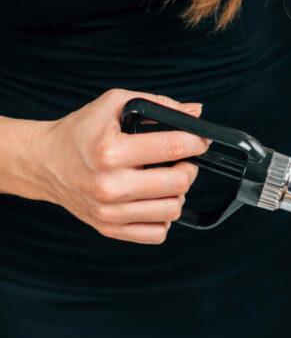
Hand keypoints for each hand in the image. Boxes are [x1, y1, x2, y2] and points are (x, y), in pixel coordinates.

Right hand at [26, 89, 208, 243]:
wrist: (44, 163)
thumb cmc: (81, 132)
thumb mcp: (113, 105)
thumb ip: (157, 103)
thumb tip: (196, 112)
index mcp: (109, 151)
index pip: (173, 148)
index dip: (196, 142)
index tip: (200, 140)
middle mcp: (109, 185)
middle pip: (178, 183)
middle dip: (188, 169)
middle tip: (182, 162)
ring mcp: (109, 212)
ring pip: (173, 210)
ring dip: (177, 195)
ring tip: (165, 181)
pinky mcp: (110, 229)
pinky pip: (158, 233)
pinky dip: (163, 218)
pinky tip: (153, 201)